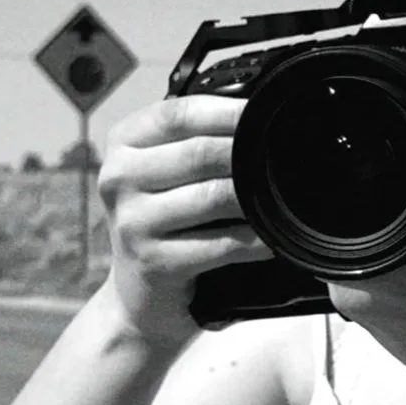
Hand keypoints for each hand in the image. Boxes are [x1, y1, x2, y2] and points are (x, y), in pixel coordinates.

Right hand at [95, 95, 272, 341]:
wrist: (140, 292)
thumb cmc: (164, 221)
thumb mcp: (164, 171)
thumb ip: (195, 140)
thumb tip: (257, 115)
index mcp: (123, 143)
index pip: (179, 115)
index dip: (227, 112)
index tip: (265, 113)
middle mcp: (119, 178)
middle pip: (199, 153)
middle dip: (248, 154)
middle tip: (286, 156)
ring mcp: (132, 222)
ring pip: (213, 196)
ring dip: (255, 197)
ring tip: (281, 195)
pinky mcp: (154, 261)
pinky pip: (220, 244)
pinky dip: (253, 240)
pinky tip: (271, 238)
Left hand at [326, 123, 405, 394]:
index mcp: (392, 277)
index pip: (350, 204)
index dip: (366, 172)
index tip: (393, 156)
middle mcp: (357, 290)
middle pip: (343, 211)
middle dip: (375, 188)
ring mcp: (348, 300)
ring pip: (344, 232)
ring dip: (375, 215)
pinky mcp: (352, 303)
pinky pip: (351, 253)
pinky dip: (377, 238)